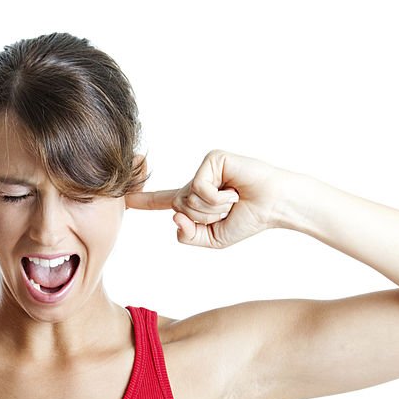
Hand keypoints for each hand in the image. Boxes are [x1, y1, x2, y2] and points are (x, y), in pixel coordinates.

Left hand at [125, 149, 302, 248]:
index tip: (124, 197)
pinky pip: (200, 188)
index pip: (163, 201)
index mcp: (194, 201)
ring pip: (188, 199)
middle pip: (179, 208)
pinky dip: (218, 197)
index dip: (143, 200)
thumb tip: (174, 217)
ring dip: (214, 208)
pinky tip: (234, 191)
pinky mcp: (212, 159)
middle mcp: (195, 183)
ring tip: (234, 199)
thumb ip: (188, 236)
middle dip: (205, 218)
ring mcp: (203, 169)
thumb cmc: (248, 220)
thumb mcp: (212, 239)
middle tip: (229, 209)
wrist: (274, 206)